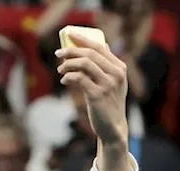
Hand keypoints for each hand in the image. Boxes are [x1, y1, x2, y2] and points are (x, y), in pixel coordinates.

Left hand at [57, 33, 128, 147]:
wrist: (112, 127)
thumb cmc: (108, 102)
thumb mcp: (113, 82)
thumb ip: (107, 65)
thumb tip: (102, 44)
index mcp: (120, 67)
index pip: (100, 46)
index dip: (83, 39)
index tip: (68, 35)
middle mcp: (116, 74)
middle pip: (90, 53)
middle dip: (71, 50)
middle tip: (58, 53)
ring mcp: (108, 84)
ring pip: (84, 63)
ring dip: (68, 64)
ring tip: (60, 69)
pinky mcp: (97, 95)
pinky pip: (79, 78)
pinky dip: (68, 77)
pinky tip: (64, 80)